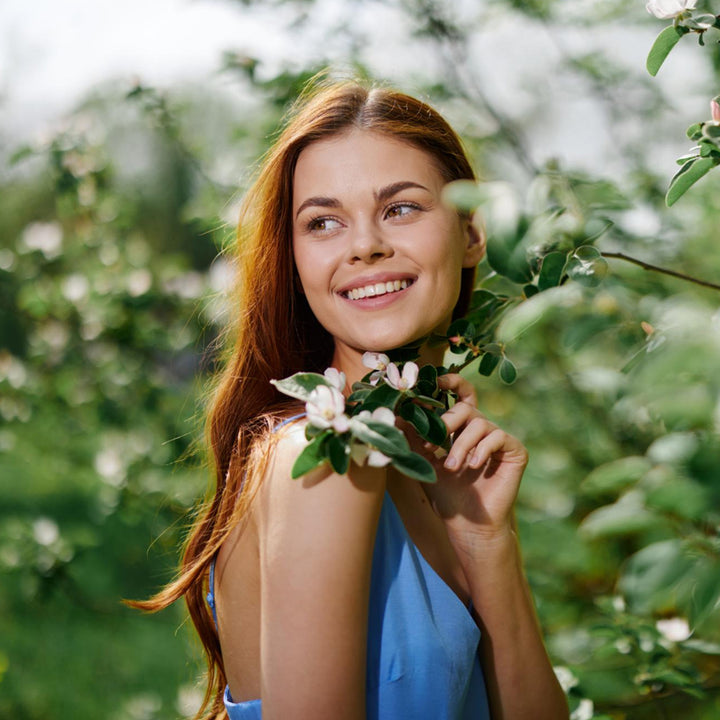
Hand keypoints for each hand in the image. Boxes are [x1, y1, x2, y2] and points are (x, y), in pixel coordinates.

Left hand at [413, 374, 527, 549]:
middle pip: (465, 406)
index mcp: (461, 427)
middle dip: (446, 421)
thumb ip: (412, 438)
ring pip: (479, 423)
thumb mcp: (424, 461)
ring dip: (460, 445)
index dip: (451, 382)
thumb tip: (395, 414)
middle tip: (432, 444)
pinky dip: (481, 449)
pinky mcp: (515, 451)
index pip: (460, 394)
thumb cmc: (445, 494)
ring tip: (451, 467)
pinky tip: (473, 466)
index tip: (436, 381)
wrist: (467, 524)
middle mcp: (481, 428)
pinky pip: (498, 436)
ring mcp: (499, 438)